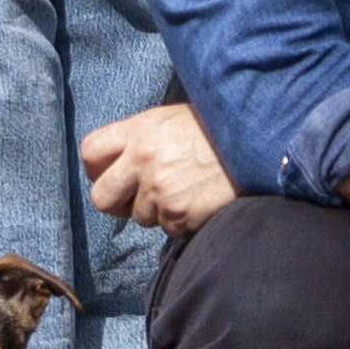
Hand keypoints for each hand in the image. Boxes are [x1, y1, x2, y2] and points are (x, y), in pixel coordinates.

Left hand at [78, 103, 234, 238]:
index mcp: (139, 130)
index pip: (90, 153)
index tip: (112, 176)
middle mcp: (142, 159)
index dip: (98, 170)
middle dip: (118, 203)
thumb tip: (120, 162)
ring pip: (139, 217)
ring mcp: (159, 189)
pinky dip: (182, 220)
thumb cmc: (218, 128)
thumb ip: (141, 138)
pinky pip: (167, 229)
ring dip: (158, 211)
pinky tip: (200, 199)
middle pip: (101, 198)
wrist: (259, 141)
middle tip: (139, 198)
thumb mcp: (173, 120)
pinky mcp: (178, 213)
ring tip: (187, 189)